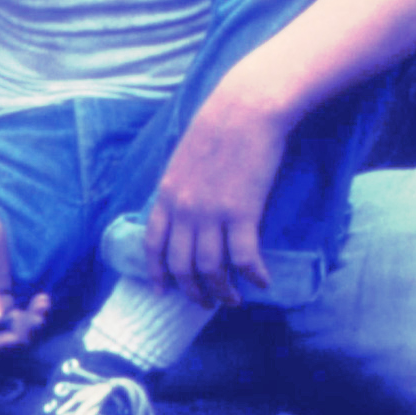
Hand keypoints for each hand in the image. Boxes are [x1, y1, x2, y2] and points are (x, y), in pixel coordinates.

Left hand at [145, 87, 286, 306]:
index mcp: (166, 194)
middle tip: (206, 304)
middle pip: (180, 265)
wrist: (244, 110)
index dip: (156, 272)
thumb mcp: (184, 158)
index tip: (163, 291)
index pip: (153, 244)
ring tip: (233, 300)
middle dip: (192, 291)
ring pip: (210, 268)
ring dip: (222, 291)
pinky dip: (252, 275)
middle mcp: (183, 209)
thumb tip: (183, 207)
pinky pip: (243, 258)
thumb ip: (181, 186)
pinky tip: (262, 282)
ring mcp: (211, 213)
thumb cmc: (218, 128)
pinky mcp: (241, 212)